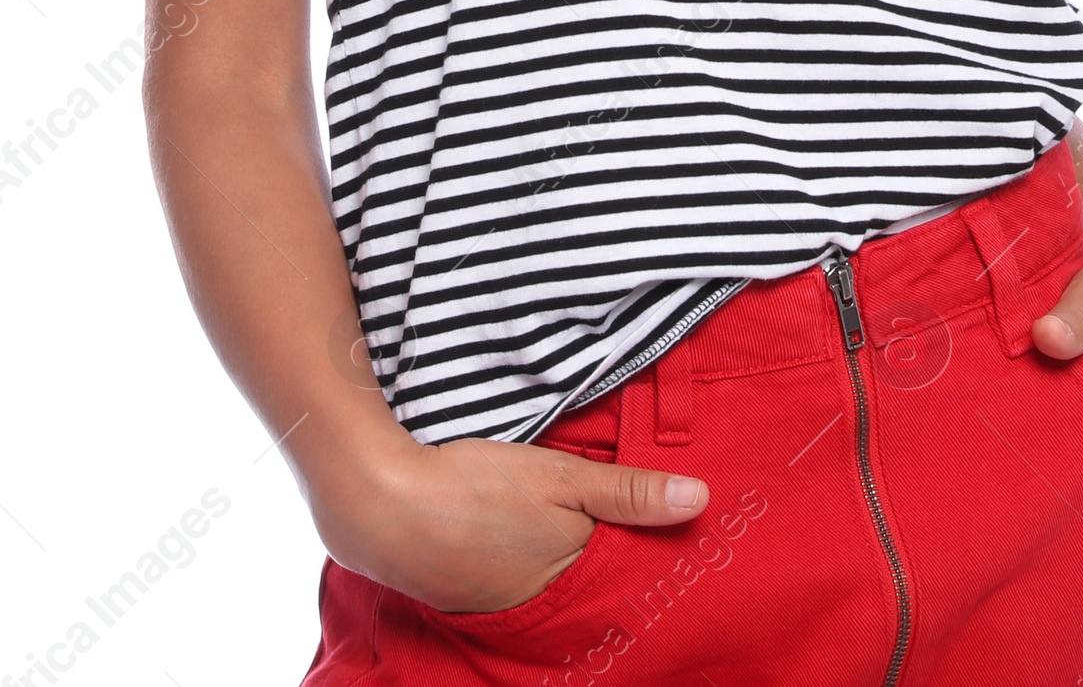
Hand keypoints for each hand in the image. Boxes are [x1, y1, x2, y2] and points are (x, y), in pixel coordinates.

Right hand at [307, 431, 709, 612]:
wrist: (380, 508)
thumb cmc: (475, 488)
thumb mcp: (560, 478)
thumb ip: (628, 491)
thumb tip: (701, 500)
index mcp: (572, 575)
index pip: (628, 569)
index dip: (649, 547)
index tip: (675, 530)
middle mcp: (542, 604)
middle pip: (591, 579)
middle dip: (610, 557)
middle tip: (630, 527)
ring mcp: (502, 603)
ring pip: (552, 580)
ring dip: (564, 558)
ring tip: (572, 529)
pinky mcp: (467, 592)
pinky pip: (515, 582)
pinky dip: (525, 561)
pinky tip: (520, 538)